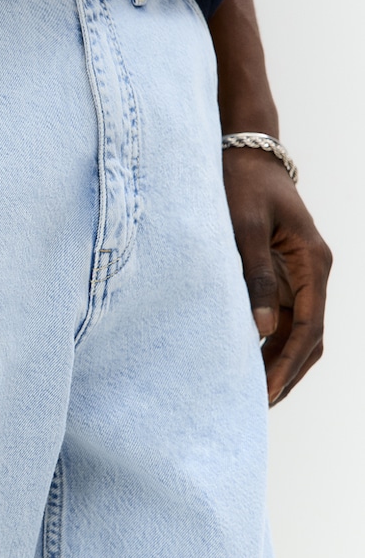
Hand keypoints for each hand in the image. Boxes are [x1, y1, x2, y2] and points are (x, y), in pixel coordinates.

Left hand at [222, 147, 331, 405]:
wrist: (247, 151)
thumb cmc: (243, 184)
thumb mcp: (243, 228)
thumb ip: (254, 276)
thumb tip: (263, 328)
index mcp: (313, 262)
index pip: (308, 326)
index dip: (288, 363)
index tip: (265, 392)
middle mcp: (315, 272)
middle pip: (311, 336)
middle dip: (288, 372)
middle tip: (257, 406)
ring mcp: (303, 274)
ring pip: (301, 331)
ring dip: (282, 362)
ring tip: (254, 393)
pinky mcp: (286, 273)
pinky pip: (287, 317)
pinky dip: (273, 343)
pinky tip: (249, 361)